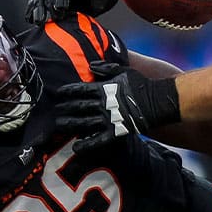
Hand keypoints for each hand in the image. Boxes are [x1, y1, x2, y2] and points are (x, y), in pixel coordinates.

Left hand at [55, 62, 178, 152]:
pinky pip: (98, 140)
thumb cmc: (141, 84)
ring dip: (70, 125)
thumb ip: (107, 67)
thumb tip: (91, 64)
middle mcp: (103, 104)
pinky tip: (76, 147)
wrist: (157, 101)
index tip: (58, 92)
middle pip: (78, 106)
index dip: (68, 91)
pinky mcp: (115, 132)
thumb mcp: (124, 71)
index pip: (80, 89)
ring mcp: (108, 119)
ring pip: (84, 123)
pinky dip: (86, 144)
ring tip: (58, 126)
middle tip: (54, 110)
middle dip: (65, 108)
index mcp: (104, 89)